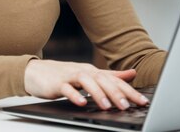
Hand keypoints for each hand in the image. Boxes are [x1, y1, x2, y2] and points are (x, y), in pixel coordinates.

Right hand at [24, 59, 148, 109]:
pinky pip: (67, 88)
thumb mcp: (90, 75)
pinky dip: (74, 95)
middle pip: (103, 80)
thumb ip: (111, 76)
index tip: (141, 101)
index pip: (115, 80)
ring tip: (106, 106)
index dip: (129, 90)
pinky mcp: (57, 83)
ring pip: (87, 82)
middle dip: (116, 93)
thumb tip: (132, 73)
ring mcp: (70, 76)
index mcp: (94, 72)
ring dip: (97, 94)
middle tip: (126, 106)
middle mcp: (85, 72)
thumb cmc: (65, 76)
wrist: (37, 72)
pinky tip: (81, 102)